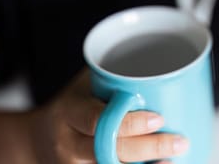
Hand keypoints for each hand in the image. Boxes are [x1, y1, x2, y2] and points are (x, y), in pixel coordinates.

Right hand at [28, 70, 187, 162]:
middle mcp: (68, 142)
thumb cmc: (75, 103)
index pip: (97, 119)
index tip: (159, 118)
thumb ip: (116, 75)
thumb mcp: (86, 83)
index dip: (129, 122)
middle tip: (180, 142)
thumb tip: (166, 64)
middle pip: (109, 150)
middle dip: (148, 148)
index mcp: (69, 111)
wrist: (38, 138)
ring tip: (173, 162)